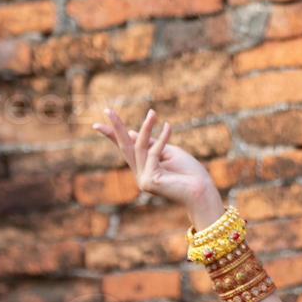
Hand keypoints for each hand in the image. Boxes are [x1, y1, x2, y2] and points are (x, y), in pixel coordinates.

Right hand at [91, 107, 220, 219]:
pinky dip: (162, 139)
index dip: (113, 136)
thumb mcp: (169, 152)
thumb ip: (152, 144)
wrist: (202, 191)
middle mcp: (141, 175)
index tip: (98, 124)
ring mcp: (143, 180)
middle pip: (125, 148)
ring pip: (139, 147)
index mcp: (144, 168)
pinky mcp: (150, 180)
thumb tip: (133, 132)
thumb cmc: (190, 173)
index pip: (127, 149)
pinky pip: (153, 153)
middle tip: (107, 110)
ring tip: (153, 113)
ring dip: (147, 128)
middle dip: (116, 128)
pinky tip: (168, 127)